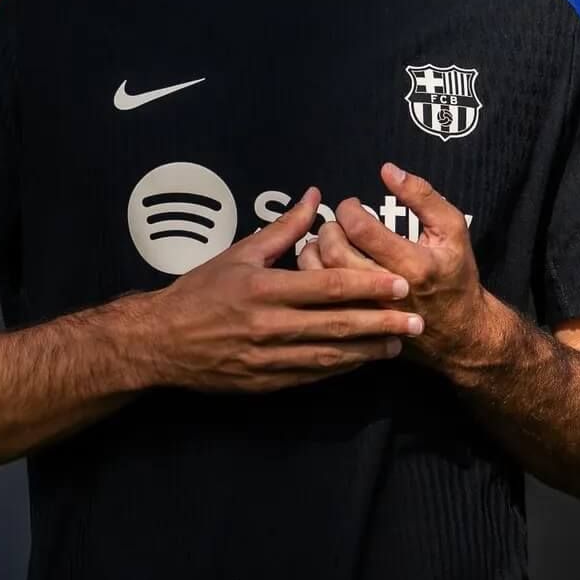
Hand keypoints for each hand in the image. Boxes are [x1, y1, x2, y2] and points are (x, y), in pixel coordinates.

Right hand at [129, 186, 423, 392]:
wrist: (161, 341)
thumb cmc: (199, 292)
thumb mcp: (238, 253)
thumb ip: (283, 229)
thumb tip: (316, 198)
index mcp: (263, 288)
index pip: (326, 287)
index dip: (367, 285)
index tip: (399, 284)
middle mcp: (268, 324)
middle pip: (337, 324)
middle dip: (381, 322)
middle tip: (417, 319)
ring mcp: (268, 357)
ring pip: (330, 354)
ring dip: (369, 350)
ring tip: (399, 342)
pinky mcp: (266, 381)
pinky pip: (312, 374)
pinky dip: (341, 367)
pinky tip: (362, 359)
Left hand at [331, 163, 506, 371]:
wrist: (460, 331)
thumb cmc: (456, 274)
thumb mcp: (452, 229)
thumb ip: (422, 196)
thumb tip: (387, 170)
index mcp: (412, 264)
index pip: (361, 229)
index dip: (349, 209)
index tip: (353, 205)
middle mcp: (386, 290)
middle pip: (335, 253)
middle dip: (329, 228)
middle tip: (338, 222)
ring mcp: (369, 310)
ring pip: (321, 277)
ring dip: (316, 250)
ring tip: (330, 240)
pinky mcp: (357, 323)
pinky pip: (319, 299)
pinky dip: (314, 275)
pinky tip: (325, 263)